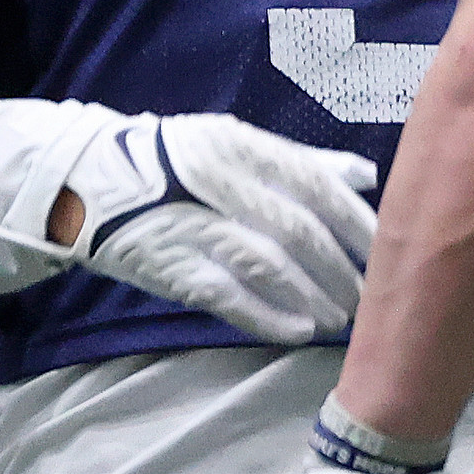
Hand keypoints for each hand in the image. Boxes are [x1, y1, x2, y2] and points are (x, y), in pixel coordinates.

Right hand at [40, 115, 378, 344]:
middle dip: (339, 268)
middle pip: (295, 229)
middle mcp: (215, 179)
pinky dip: (268, 317)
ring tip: (339, 318)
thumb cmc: (177, 164)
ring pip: (267, 265)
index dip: (353, 220)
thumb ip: (302, 161)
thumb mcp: (235, 146)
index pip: (311, 182)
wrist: (87, 186)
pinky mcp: (170, 266)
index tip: (385, 249)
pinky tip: (298, 329)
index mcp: (238, 144)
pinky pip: (228, 297)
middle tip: (368, 295)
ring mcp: (190, 224)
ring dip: (312, 296)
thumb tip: (367, 176)